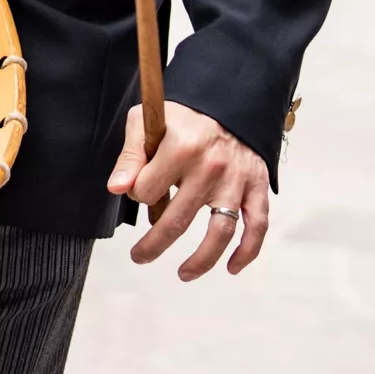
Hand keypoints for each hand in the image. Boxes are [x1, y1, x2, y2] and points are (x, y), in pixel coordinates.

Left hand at [105, 102, 270, 278]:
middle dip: (153, 245)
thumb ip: (131, 156)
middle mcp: (210, 167)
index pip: (146, 191)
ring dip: (200, 261)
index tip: (138, 191)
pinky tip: (231, 268)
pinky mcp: (257, 186)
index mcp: (181, 147)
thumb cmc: (183, 115)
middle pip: (177, 220)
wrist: (230, 99)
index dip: (136, 195)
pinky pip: (257, 226)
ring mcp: (236, 179)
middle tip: (139, 256)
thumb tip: (116, 189)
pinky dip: (247, 252)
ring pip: (220, 233)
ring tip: (183, 274)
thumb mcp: (147, 120)